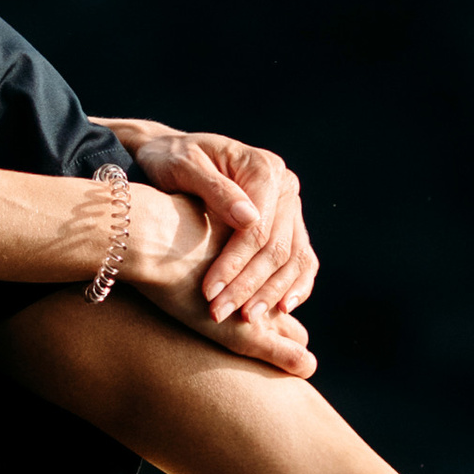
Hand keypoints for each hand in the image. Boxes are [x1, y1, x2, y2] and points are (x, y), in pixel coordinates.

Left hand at [101, 121, 319, 373]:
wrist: (173, 154)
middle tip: (219, 313)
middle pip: (277, 247)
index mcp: (264, 169)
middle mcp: (285, 186)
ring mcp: (290, 206)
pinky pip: (302, 259)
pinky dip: (295, 286)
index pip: (257, 229)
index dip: (234, 264)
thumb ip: (215, 189)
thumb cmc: (170, 159)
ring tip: (246, 319)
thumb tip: (249, 218)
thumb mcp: (183, 166)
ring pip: (294, 258)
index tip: (208, 292)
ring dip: (272, 293)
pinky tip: (280, 309)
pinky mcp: (289, 224)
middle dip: (249, 286)